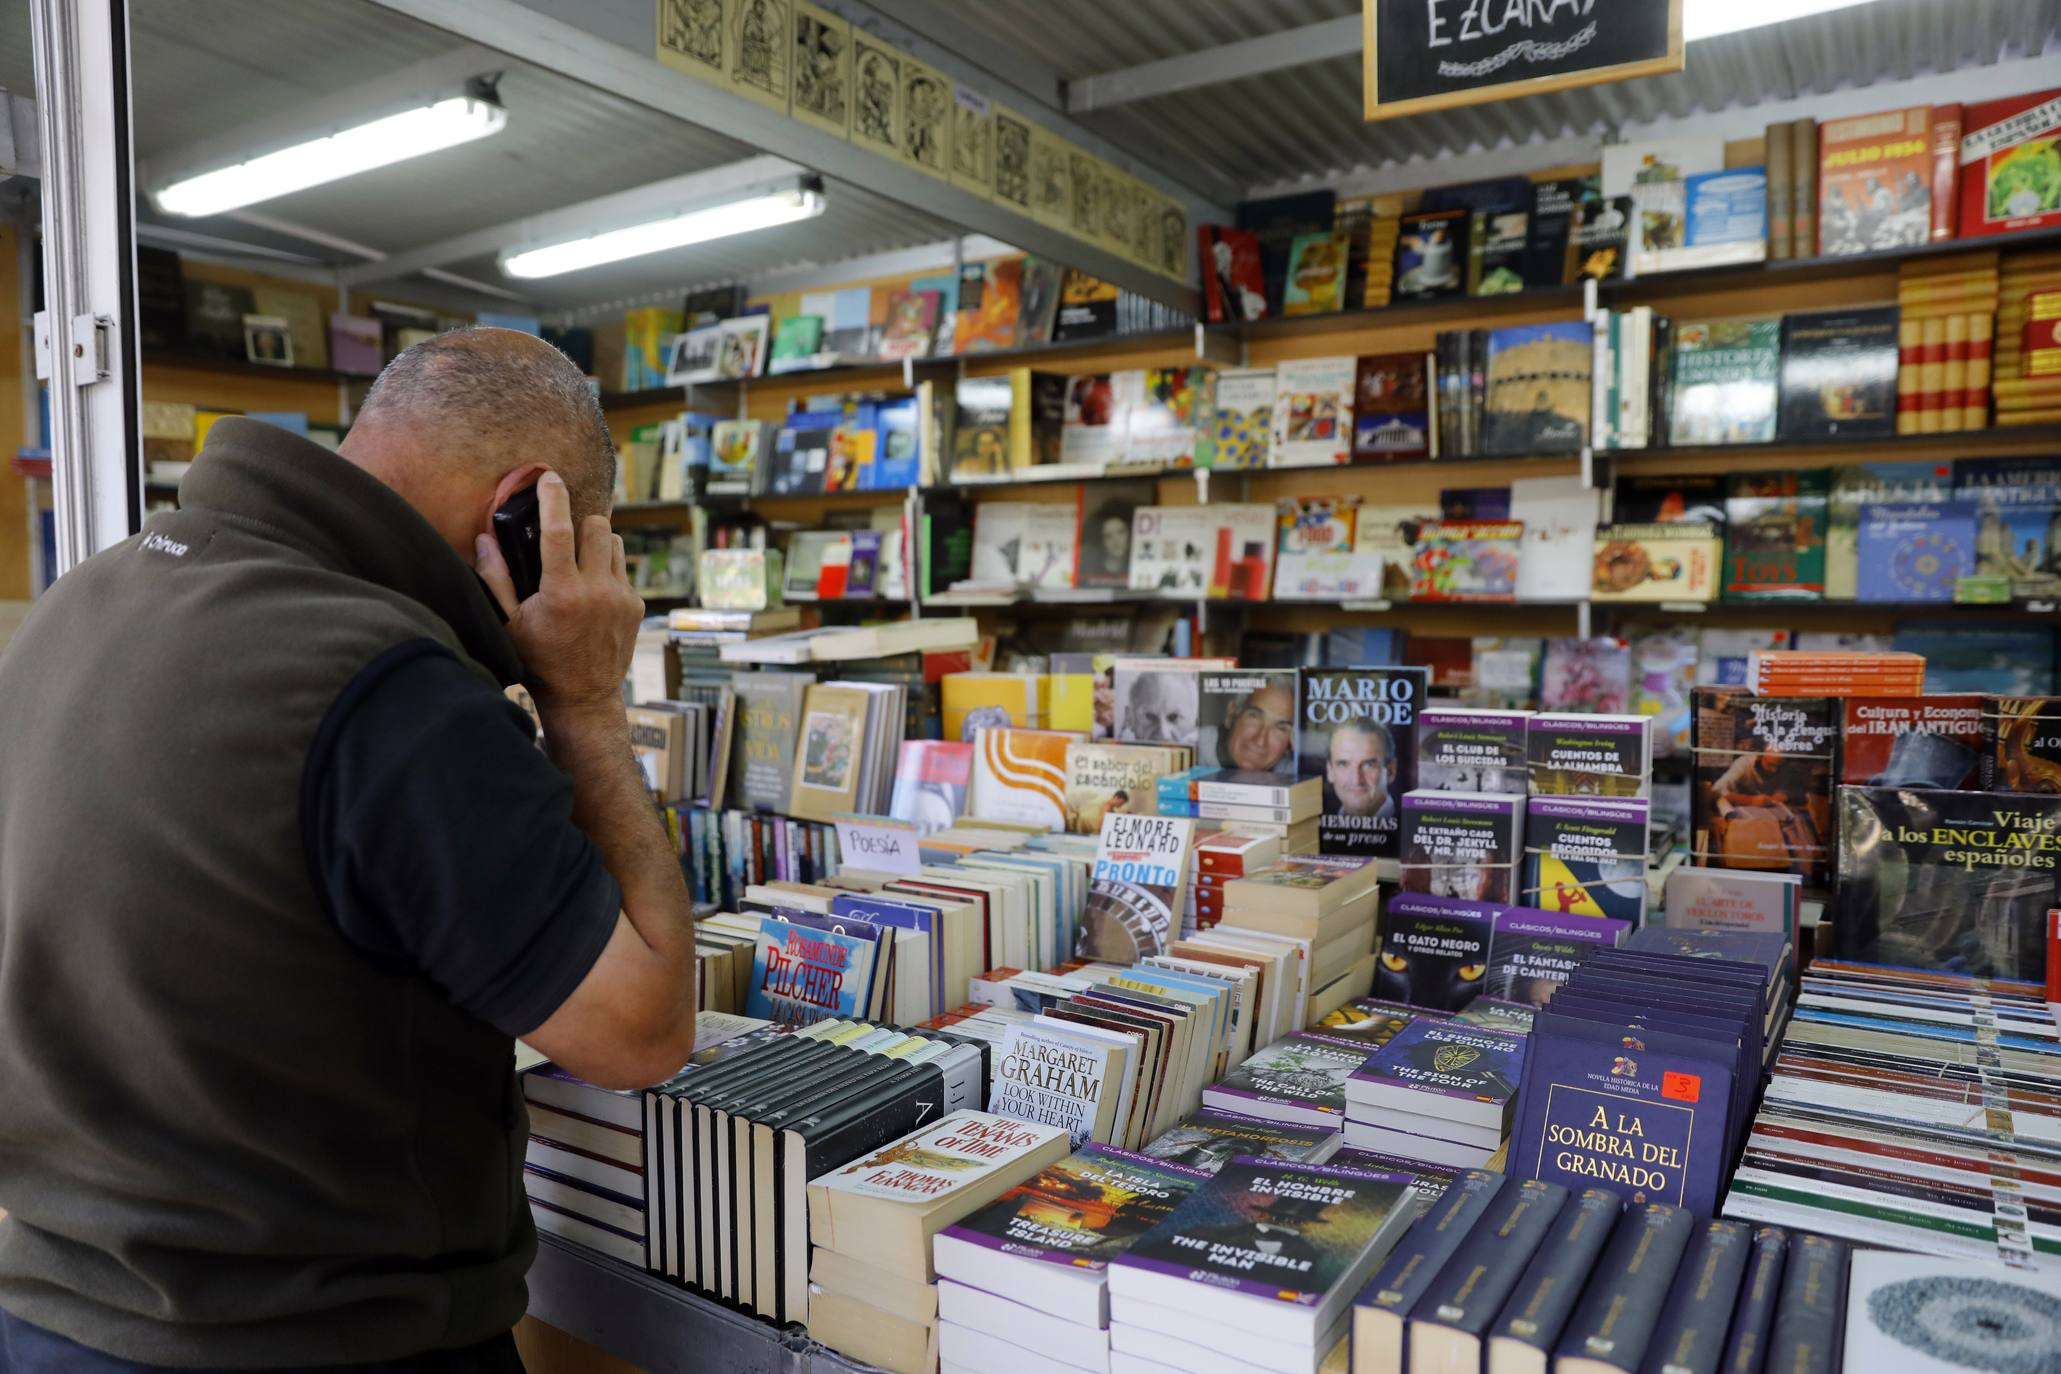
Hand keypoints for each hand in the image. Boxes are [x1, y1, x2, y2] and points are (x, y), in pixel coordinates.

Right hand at [475, 472, 643, 712]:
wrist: (583, 696)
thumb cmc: (539, 660)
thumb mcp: (508, 622)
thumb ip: (495, 577)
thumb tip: (484, 538)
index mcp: (561, 592)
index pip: (558, 530)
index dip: (553, 498)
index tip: (549, 477)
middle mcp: (596, 590)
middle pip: (597, 526)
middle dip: (579, 523)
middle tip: (564, 537)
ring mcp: (621, 597)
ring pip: (614, 543)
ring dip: (596, 544)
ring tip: (579, 563)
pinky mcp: (635, 606)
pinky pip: (623, 569)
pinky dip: (607, 569)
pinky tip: (592, 591)